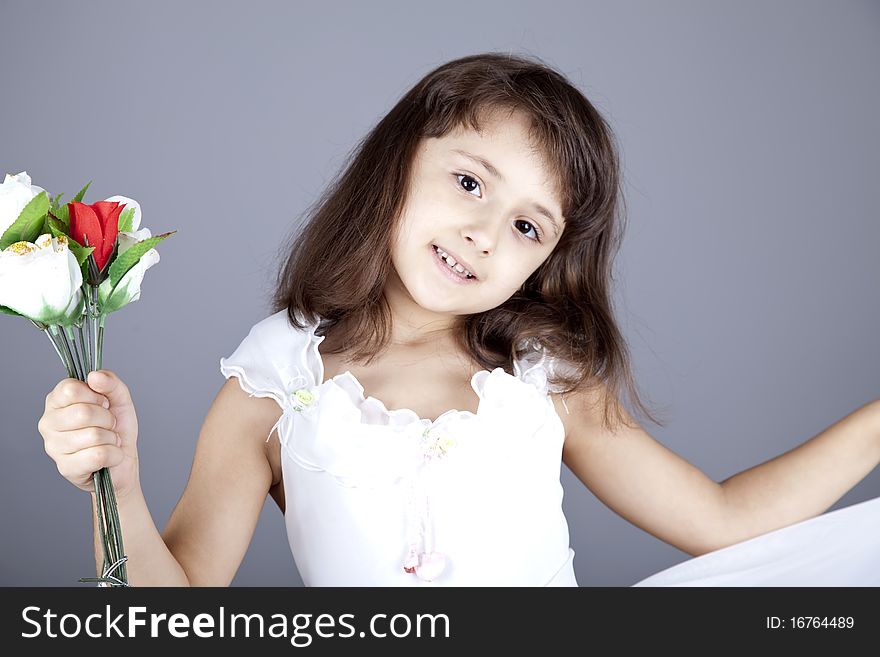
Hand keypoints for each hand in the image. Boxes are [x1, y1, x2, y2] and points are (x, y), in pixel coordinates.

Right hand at [38, 370, 139, 498]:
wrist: (123, 460)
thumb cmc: (116, 428)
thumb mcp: (119, 399)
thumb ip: (110, 382)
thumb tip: (95, 376)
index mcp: (57, 401)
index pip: (71, 389)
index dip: (96, 396)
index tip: (103, 403)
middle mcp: (48, 422)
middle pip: (83, 412)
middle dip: (107, 419)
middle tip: (109, 425)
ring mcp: (53, 447)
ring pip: (93, 435)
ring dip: (111, 438)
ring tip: (107, 440)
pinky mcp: (66, 468)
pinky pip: (98, 455)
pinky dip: (114, 454)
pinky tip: (108, 456)